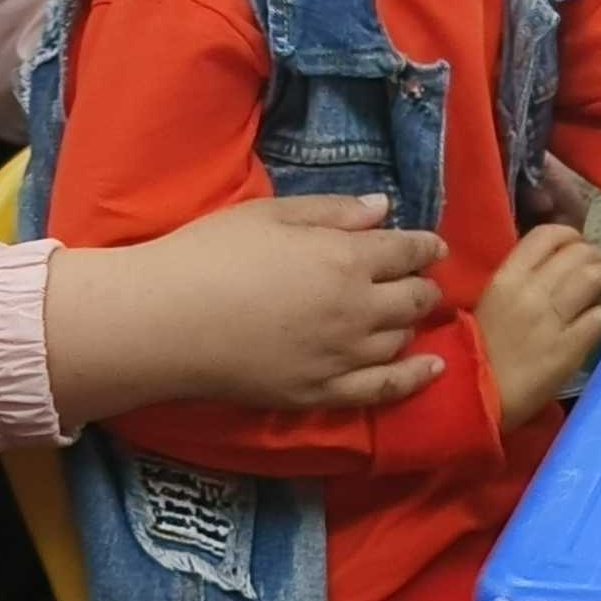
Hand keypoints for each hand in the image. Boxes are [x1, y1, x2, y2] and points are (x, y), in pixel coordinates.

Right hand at [47, 194, 451, 423]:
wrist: (167, 322)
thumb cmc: (210, 255)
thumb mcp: (270, 215)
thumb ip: (332, 212)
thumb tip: (384, 208)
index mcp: (346, 258)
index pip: (407, 251)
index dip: (425, 246)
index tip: (433, 246)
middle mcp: (358, 309)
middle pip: (414, 298)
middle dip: (423, 285)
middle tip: (419, 280)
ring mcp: (344, 356)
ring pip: (401, 340)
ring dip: (411, 324)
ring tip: (406, 316)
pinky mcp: (323, 392)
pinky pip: (384, 389)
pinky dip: (415, 378)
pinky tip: (433, 369)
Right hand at [480, 223, 600, 429]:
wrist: (472, 396)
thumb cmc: (480, 352)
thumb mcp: (492, 303)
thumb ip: (521, 282)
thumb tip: (556, 269)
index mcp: (506, 277)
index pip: (547, 234)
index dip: (572, 236)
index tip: (581, 249)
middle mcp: (530, 290)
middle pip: (580, 253)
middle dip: (600, 258)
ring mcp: (550, 319)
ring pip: (596, 277)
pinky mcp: (568, 348)